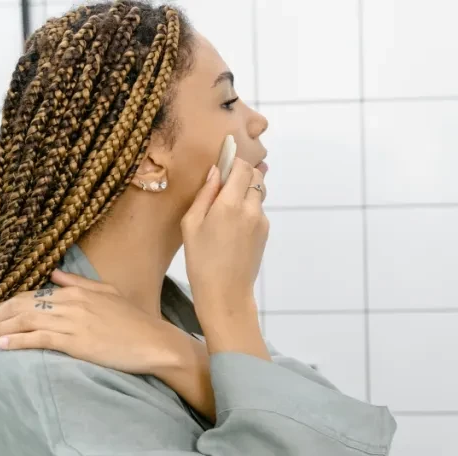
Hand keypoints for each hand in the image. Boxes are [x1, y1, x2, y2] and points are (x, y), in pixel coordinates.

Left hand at [0, 270, 187, 376]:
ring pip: (25, 321)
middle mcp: (71, 302)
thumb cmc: (135, 322)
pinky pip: (38, 339)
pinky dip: (16, 341)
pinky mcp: (76, 341)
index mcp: (77, 290)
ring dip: (0, 328)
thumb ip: (80, 283)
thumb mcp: (108, 293)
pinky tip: (0, 345)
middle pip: (22, 306)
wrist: (155, 342)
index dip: (7, 304)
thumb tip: (55, 275)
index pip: (32, 294)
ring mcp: (73, 321)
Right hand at [181, 158, 267, 318]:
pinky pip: (258, 209)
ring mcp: (261, 220)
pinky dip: (248, 207)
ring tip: (226, 205)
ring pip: (258, 192)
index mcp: (230, 204)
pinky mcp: (265, 232)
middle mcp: (251, 208)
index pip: (242, 167)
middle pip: (255, 176)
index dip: (233, 161)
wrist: (226, 293)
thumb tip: (215, 171)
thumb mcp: (192, 225)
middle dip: (241, 173)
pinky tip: (232, 225)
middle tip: (224, 183)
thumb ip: (205, 194)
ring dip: (245, 190)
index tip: (223, 162)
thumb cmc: (201, 261)